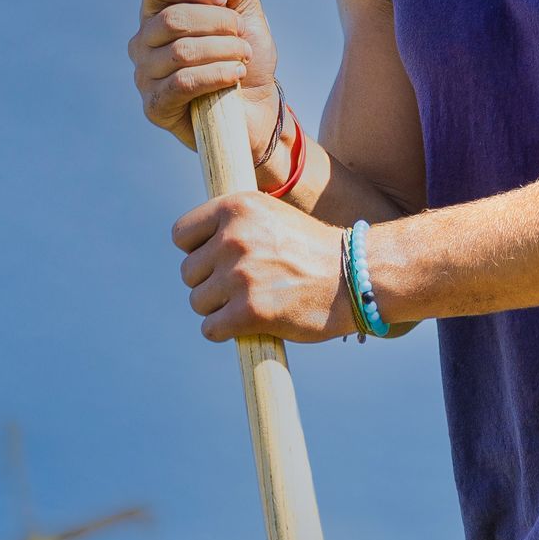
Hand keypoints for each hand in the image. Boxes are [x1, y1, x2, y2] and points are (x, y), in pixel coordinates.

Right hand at [130, 0, 280, 159]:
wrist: (258, 107)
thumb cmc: (245, 57)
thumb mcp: (246, 11)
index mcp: (156, 13)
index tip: (227, 2)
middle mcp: (142, 42)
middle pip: (173, 19)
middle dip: (218, 24)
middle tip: (243, 37)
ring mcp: (145, 75)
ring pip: (181, 51)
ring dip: (223, 50)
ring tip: (243, 57)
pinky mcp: (155, 106)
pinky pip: (183, 83)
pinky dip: (216, 74)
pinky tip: (236, 75)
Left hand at [174, 192, 354, 342]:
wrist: (356, 277)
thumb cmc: (313, 251)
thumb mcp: (272, 217)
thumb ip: (234, 224)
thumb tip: (194, 246)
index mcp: (237, 207)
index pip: (181, 235)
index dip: (198, 251)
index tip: (218, 260)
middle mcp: (234, 238)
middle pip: (188, 272)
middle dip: (210, 283)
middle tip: (244, 286)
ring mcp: (240, 275)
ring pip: (198, 302)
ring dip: (218, 309)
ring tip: (251, 304)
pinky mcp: (249, 311)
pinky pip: (210, 328)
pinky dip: (224, 332)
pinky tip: (247, 325)